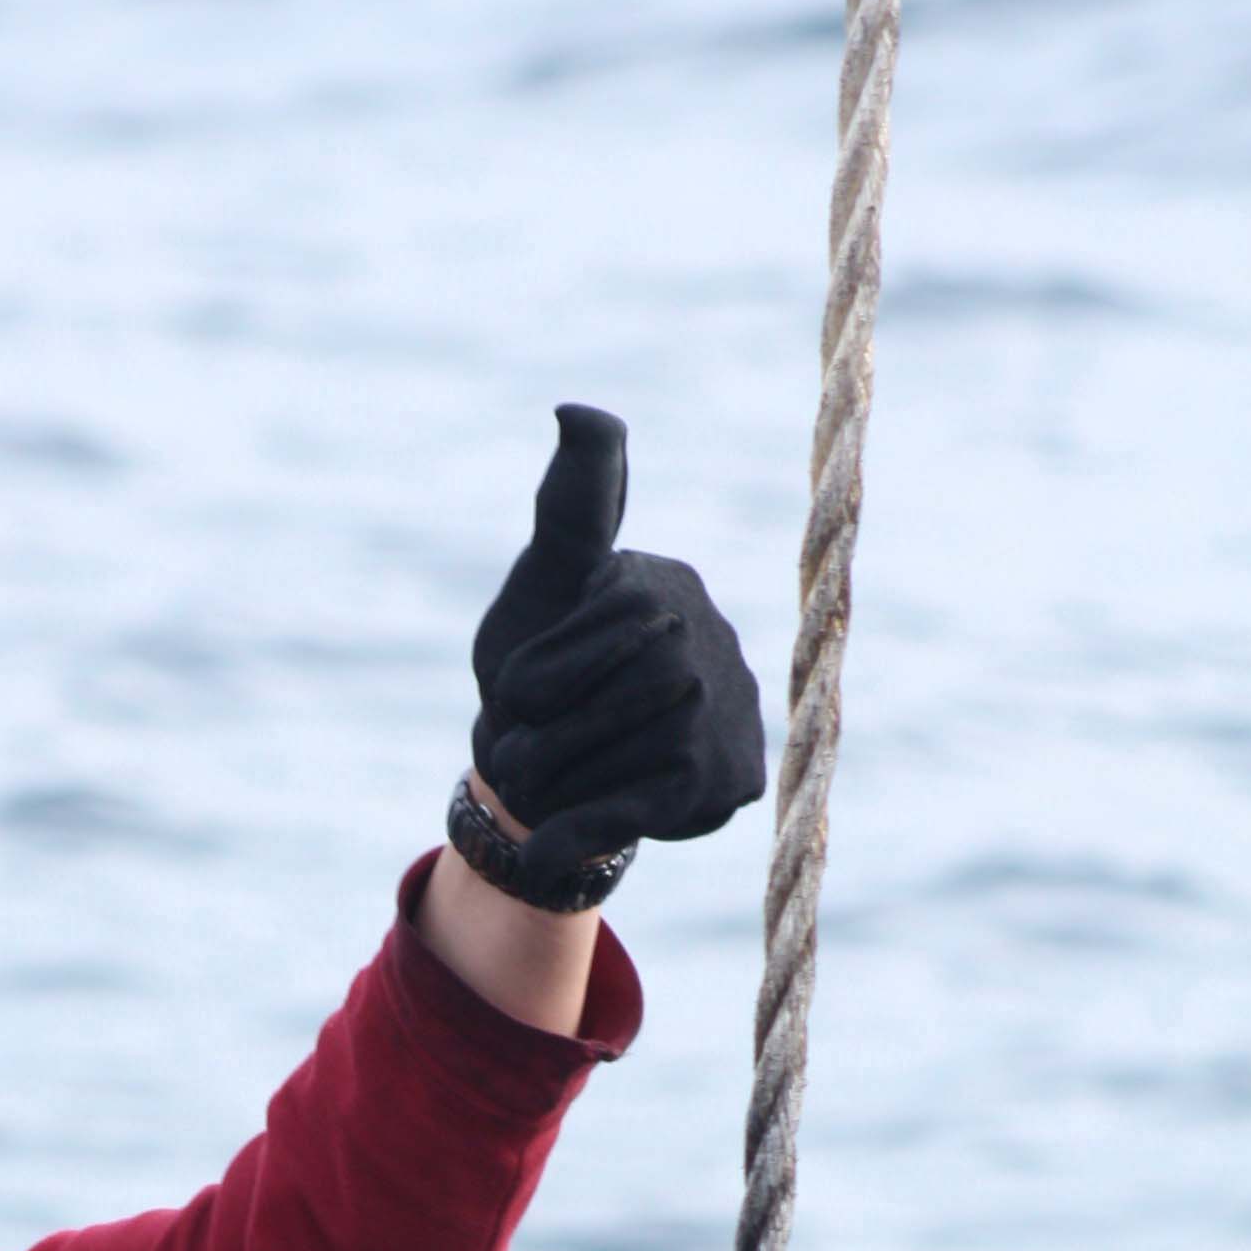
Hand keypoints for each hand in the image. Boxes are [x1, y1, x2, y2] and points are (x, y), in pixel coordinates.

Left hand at [470, 404, 764, 903]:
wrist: (560, 776)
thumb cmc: (541, 672)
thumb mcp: (542, 587)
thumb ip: (570, 507)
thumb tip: (579, 411)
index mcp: (658, 586)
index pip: (563, 655)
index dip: (525, 689)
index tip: (523, 693)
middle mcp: (706, 639)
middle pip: (593, 710)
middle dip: (539, 745)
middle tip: (531, 750)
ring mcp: (727, 709)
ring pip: (614, 762)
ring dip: (559, 786)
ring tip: (558, 778)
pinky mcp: (728, 781)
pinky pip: (633, 812)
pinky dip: (576, 832)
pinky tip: (551, 840)